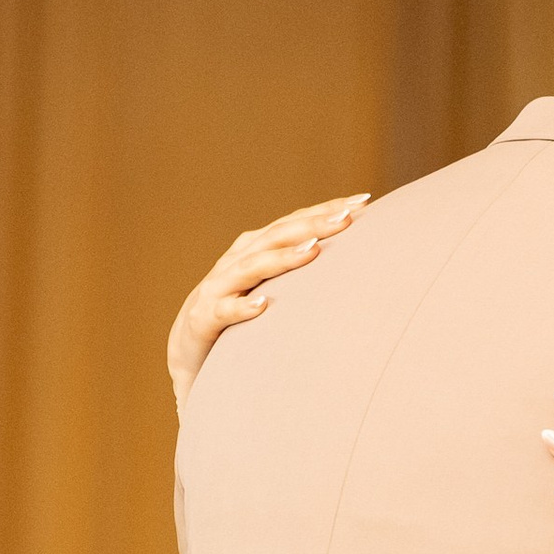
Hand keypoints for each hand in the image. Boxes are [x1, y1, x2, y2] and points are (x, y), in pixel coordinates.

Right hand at [166, 195, 367, 409]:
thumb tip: (352, 263)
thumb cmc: (240, 318)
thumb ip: (301, 274)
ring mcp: (218, 289)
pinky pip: (223, 312)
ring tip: (314, 250)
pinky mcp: (203, 320)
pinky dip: (241, 308)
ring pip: (251, 268)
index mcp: (255, 250)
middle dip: (312, 224)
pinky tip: (262, 306)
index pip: (294, 223)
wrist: (189, 351)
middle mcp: (236, 262)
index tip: (364, 202)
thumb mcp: (271, 290)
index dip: (325, 210)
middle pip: (276, 236)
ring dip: (283, 258)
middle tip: (347, 218)